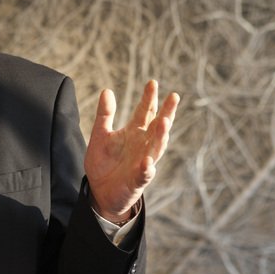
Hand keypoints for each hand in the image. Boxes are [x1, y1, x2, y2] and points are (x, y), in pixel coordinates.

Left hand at [84, 80, 179, 221]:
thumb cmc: (104, 162)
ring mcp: (143, 162)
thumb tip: (107, 90)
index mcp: (134, 132)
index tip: (152, 82)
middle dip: (166, 112)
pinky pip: (145, 173)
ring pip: (157, 147)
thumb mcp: (100, 135)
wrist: (100, 191)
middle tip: (174, 96)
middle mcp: (143, 145)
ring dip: (161, 136)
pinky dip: (147, 168)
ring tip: (165, 122)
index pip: (145, 112)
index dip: (149, 98)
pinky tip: (147, 162)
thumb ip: (104, 115)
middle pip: (158, 126)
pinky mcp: (138, 180)